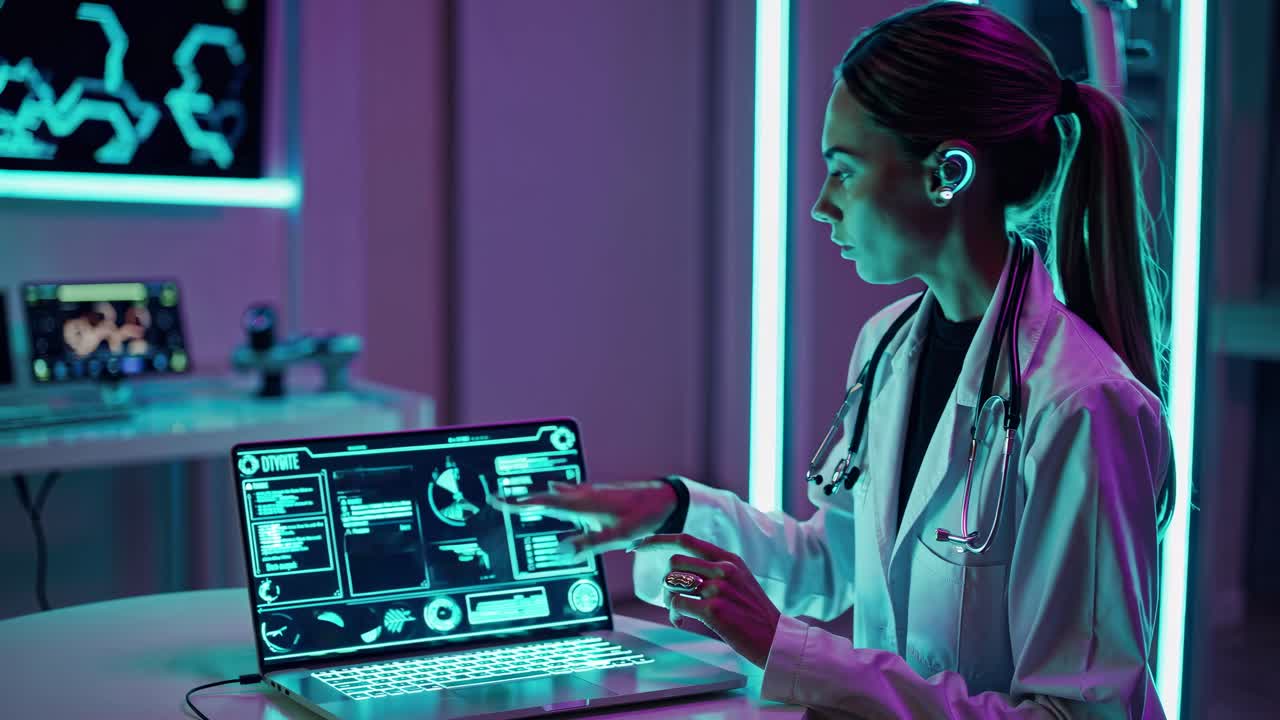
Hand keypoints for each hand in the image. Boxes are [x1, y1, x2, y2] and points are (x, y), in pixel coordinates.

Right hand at [487, 479, 676, 558]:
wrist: (666, 499)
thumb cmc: (645, 517)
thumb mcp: (618, 536)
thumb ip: (589, 544)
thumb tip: (560, 551)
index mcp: (583, 504)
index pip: (544, 502)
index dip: (519, 502)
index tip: (498, 500)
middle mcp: (584, 495)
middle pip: (545, 496)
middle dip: (522, 499)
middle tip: (499, 500)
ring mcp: (591, 493)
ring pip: (558, 493)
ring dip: (539, 497)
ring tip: (521, 499)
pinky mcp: (599, 494)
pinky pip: (570, 493)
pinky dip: (557, 495)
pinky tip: (558, 491)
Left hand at [630, 533, 780, 668]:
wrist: (775, 639)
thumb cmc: (754, 614)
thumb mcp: (740, 580)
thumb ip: (716, 570)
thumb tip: (682, 569)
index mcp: (729, 559)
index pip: (686, 539)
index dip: (658, 541)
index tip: (637, 546)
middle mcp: (723, 569)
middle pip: (674, 562)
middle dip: (666, 581)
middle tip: (672, 598)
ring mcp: (718, 588)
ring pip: (671, 582)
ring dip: (667, 599)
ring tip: (678, 612)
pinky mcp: (713, 610)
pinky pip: (676, 604)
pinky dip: (673, 614)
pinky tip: (681, 622)